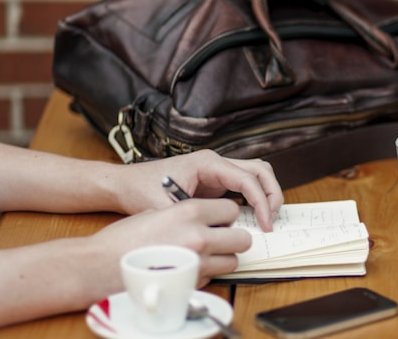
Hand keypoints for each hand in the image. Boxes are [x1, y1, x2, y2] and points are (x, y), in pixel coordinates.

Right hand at [88, 198, 251, 286]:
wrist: (102, 265)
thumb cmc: (125, 238)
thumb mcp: (157, 211)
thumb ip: (187, 214)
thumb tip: (207, 219)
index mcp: (190, 211)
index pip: (232, 209)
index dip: (227, 215)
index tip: (220, 218)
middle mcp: (199, 236)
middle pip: (242, 238)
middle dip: (233, 238)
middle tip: (221, 237)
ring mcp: (198, 263)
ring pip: (233, 261)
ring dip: (223, 257)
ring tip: (205, 254)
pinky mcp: (192, 283)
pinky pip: (215, 276)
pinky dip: (208, 272)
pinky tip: (189, 266)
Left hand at [112, 149, 282, 231]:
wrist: (125, 184)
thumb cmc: (141, 190)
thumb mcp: (166, 208)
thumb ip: (193, 220)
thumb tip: (218, 235)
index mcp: (207, 163)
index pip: (248, 179)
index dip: (262, 202)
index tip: (265, 224)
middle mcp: (216, 162)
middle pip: (260, 170)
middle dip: (272, 194)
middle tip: (272, 221)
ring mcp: (217, 170)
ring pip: (256, 174)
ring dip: (266, 194)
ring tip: (267, 219)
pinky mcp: (216, 181)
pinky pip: (245, 185)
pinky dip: (255, 199)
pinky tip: (252, 218)